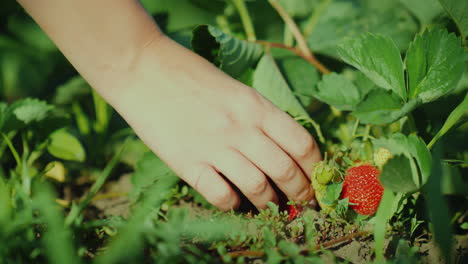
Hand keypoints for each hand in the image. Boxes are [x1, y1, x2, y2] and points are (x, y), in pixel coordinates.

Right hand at [108, 36, 321, 210]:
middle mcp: (242, 128)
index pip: (302, 143)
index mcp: (257, 106)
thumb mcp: (237, 89)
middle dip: (301, 193)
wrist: (144, 70)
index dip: (316, 167)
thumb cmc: (192, 76)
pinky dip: (234, 205)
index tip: (317, 180)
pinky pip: (221, 196)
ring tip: (271, 206)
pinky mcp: (188, 163)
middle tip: (302, 202)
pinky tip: (235, 202)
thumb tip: (284, 147)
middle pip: (286, 171)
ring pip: (259, 188)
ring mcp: (215, 147)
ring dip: (270, 203)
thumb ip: (261, 116)